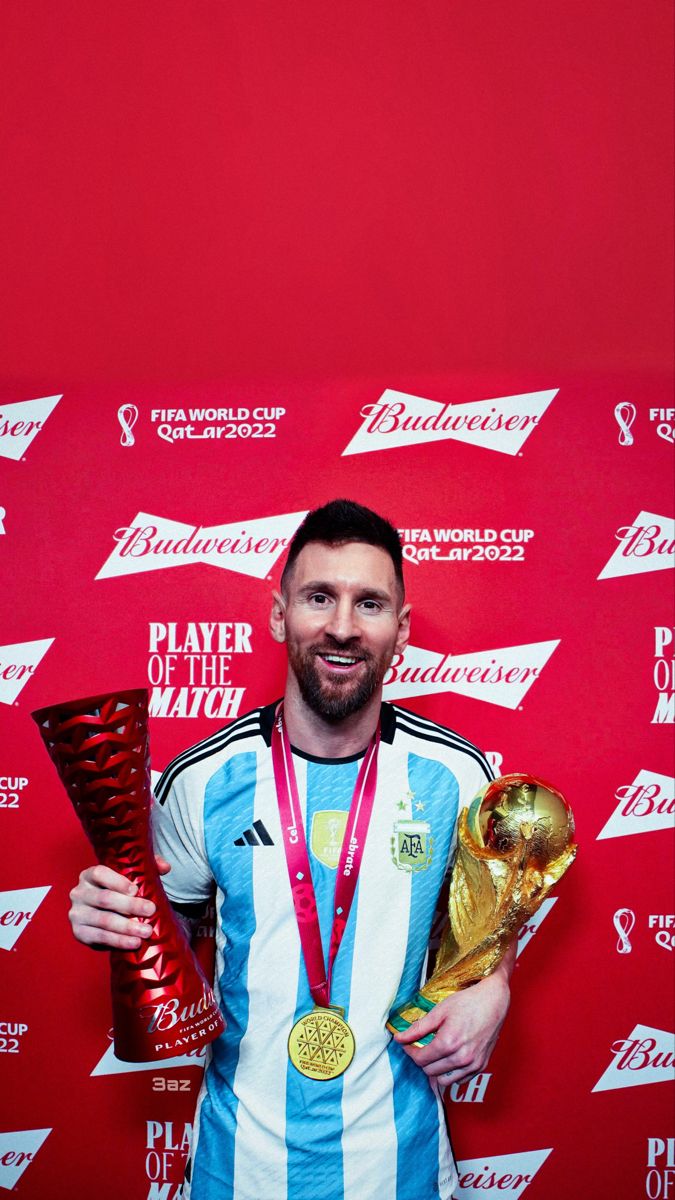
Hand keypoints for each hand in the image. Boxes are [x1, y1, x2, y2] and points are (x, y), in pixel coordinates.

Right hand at [68, 857, 171, 950]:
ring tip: (146, 931)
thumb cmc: (120, 892)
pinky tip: (133, 942)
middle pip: (105, 899)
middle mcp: (79, 893)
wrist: (107, 914)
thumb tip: (165, 868)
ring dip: (127, 927)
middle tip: (150, 910)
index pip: (99, 874)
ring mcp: (77, 914)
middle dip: (130, 906)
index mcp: (89, 875)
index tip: (136, 890)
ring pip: (103, 920)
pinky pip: (100, 937)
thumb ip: (149, 868)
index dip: (117, 881)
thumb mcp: (132, 877)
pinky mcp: (79, 933)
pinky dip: (118, 941)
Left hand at [393, 965, 510, 1088]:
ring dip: (435, 1070)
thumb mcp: (439, 1011)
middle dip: (421, 1059)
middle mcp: (461, 1057)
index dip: (410, 1051)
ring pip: (443, 1080)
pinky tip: (449, 1059)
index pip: (420, 1059)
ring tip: (434, 1054)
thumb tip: (399, 1038)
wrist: (494, 1001)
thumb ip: (418, 1028)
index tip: (407, 1044)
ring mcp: (473, 1064)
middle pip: (429, 1071)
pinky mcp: (481, 1066)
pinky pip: (460, 1080)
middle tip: (421, 1046)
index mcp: (448, 1042)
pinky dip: (451, 1074)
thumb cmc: (468, 1002)